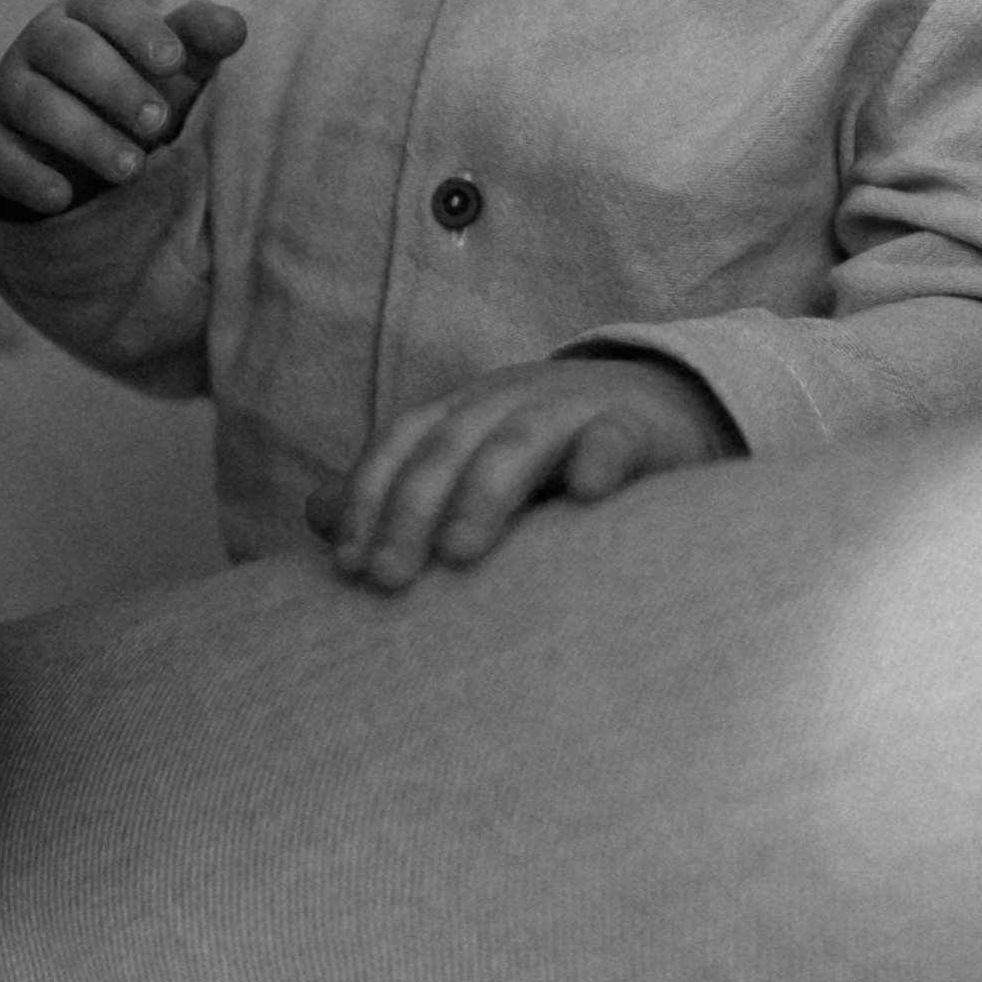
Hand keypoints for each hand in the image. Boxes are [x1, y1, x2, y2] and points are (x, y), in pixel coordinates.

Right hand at [0, 0, 246, 217]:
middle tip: (158, 122)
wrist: (65, 136)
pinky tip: (64, 197)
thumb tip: (235, 27)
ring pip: (35, 104)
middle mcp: (39, 44)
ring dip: (85, 136)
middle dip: (114, 85)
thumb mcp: (168, 62)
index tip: (174, 61)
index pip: (106, 4)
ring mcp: (9, 93)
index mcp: (86, 13)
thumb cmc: (130, 82)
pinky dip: (30, 177)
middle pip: (66, 50)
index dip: (139, 29)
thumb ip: (199, 41)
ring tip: (132, 168)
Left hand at [332, 355, 736, 589]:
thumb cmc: (550, 459)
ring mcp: (574, 410)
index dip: (371, 497)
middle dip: (412, 507)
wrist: (664, 409)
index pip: (402, 442)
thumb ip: (401, 492)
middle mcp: (510, 403)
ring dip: (485, 491)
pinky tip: (586, 492)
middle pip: (450, 444)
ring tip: (461, 551)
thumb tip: (317, 513)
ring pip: (520, 439)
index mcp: (465, 413)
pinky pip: (616, 438)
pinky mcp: (639, 427)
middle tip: (391, 578)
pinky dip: (600, 458)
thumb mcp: (471, 469)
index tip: (349, 564)